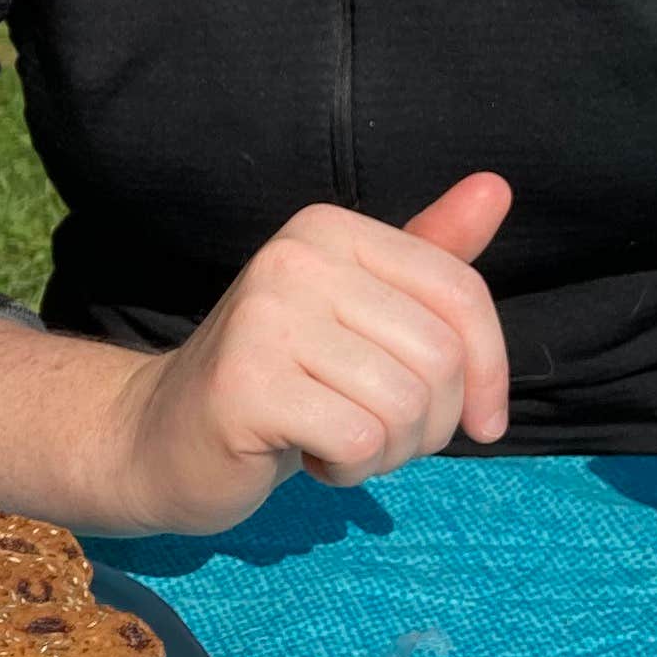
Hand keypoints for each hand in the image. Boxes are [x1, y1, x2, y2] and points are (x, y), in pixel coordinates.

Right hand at [112, 175, 514, 531]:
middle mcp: (294, 258)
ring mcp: (264, 319)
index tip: (481, 420)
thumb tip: (496, 186)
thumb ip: (428, 256)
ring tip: (341, 445)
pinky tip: (308, 459)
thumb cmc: (279, 380)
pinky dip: (350, 470)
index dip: (490, 369)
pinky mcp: (245, 386)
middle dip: (432, 422)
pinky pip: (359, 442)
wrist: (160, 437)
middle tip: (380, 435)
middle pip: (439, 357)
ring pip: (404, 406)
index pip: (459, 293)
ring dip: (390, 452)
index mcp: (327, 230)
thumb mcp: (361, 313)